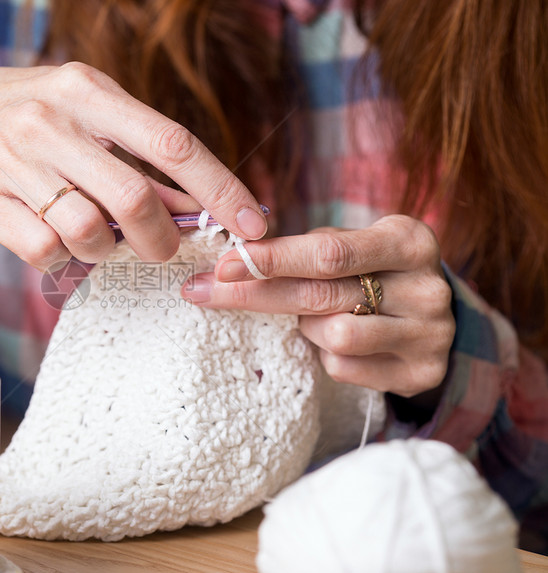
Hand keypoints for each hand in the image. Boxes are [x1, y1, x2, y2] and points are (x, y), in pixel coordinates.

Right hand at [0, 63, 267, 268]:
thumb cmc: (32, 121)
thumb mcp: (86, 116)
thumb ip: (139, 157)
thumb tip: (199, 208)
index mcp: (88, 90)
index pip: (172, 143)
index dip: (220, 189)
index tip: (252, 223)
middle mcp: (48, 120)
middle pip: (133, 198)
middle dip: (159, 238)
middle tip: (160, 249)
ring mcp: (10, 159)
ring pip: (88, 231)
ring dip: (106, 249)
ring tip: (97, 237)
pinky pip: (44, 250)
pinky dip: (61, 258)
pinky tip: (55, 240)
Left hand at [181, 215, 455, 396]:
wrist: (434, 317)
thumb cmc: (374, 271)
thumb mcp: (354, 245)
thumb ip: (305, 248)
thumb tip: (233, 261)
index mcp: (408, 241)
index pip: (328, 253)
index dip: (271, 260)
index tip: (223, 265)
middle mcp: (427, 288)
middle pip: (321, 295)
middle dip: (254, 294)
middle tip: (204, 291)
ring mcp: (429, 335)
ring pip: (334, 336)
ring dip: (306, 327)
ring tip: (314, 317)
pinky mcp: (420, 374)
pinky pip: (345, 368)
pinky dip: (328, 355)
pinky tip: (336, 341)